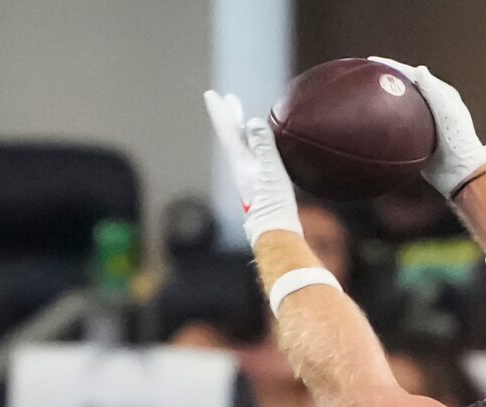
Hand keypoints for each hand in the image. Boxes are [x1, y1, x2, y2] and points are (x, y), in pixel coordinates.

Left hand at [203, 90, 299, 241]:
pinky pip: (253, 157)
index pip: (227, 129)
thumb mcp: (271, 171)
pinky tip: (261, 149)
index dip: (220, 111)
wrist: (274, 232)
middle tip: (228, 100)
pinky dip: (254, 145)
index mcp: (240, 161)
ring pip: (242, 146)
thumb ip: (263, 145)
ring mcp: (249, 177)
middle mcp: (241, 167)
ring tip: (244, 119)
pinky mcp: (258, 186)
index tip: (211, 94)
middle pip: (232, 136)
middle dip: (230, 116)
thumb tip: (253, 122)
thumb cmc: (273, 204)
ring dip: (242, 130)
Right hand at [368, 59, 485, 197]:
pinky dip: (385, 119)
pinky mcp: (416, 138)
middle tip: (364, 73)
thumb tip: (420, 70)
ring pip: (399, 104)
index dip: (393, 67)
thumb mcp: (448, 111)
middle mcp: (431, 106)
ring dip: (384, 97)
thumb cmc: (459, 141)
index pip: (413, 75)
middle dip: (386, 79)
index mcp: (440, 95)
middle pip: (404, 87)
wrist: (460, 172)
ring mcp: (423, 121)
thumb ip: (434, 90)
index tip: (372, 62)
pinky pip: (397, 125)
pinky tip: (372, 118)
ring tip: (364, 91)